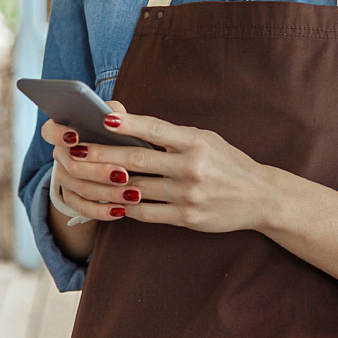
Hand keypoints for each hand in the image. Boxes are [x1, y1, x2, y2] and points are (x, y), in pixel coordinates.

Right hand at [40, 100, 136, 221]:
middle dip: (98, 171)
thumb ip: (111, 111)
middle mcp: (60, 156)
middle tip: (123, 173)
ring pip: (81, 189)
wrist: (109, 158)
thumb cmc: (110, 132)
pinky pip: (83, 209)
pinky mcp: (72, 199)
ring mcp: (64, 179)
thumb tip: (113, 116)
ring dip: (108, 193)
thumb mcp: (110, 119)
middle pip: (71, 165)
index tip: (75, 136)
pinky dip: (102, 211)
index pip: (49, 131)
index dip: (58, 134)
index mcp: (63, 132)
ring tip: (133, 194)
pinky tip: (121, 210)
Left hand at [74, 109, 276, 233]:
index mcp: (195, 142)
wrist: (260, 196)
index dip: (128, 124)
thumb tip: (124, 120)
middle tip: (76, 151)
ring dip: (105, 185)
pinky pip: (146, 213)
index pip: (155, 129)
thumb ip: (167, 133)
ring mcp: (188, 195)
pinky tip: (108, 200)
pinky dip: (125, 207)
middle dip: (101, 156)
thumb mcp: (203, 138)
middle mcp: (191, 167)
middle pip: (136, 161)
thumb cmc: (226, 161)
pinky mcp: (187, 218)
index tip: (102, 119)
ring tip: (82, 178)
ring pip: (136, 189)